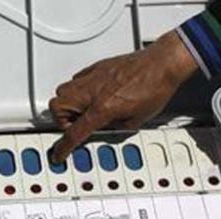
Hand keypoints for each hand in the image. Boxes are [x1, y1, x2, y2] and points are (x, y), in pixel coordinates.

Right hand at [49, 31, 197, 162]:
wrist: (163, 64)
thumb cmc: (155, 88)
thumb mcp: (136, 120)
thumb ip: (115, 127)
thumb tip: (106, 129)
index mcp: (102, 108)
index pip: (74, 132)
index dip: (64, 147)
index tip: (59, 153)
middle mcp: (92, 91)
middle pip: (57, 107)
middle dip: (62, 119)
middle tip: (76, 125)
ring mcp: (92, 77)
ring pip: (63, 90)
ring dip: (68, 103)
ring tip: (84, 109)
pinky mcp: (97, 67)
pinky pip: (76, 79)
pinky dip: (79, 89)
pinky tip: (93, 94)